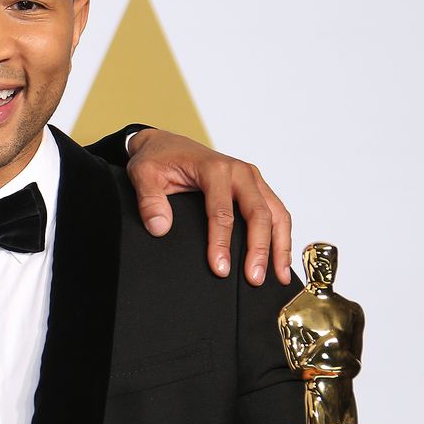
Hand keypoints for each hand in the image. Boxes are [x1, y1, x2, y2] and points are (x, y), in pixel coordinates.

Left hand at [126, 129, 291, 284]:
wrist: (165, 144)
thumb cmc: (157, 159)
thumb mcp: (142, 174)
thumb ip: (149, 200)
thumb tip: (160, 228)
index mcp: (214, 168)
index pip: (222, 211)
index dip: (221, 242)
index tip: (220, 269)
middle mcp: (239, 171)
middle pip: (258, 213)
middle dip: (259, 249)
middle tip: (255, 279)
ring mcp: (251, 178)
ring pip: (276, 213)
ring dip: (279, 245)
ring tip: (278, 276)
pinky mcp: (255, 186)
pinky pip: (276, 211)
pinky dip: (281, 235)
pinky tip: (280, 258)